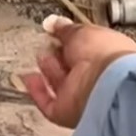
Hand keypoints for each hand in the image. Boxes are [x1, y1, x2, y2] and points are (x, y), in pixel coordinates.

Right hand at [21, 16, 135, 128]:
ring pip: (59, 84)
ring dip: (48, 70)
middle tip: (47, 44)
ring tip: (41, 56)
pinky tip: (29, 77)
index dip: (70, 41)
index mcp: (106, 56)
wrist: (104, 84)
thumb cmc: (102, 53)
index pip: (85, 49)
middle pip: (71, 67)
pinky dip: (37, 91)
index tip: (56, 32)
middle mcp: (95, 77)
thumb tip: (55, 23)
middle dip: (57, 55)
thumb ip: (65, 29)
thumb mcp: (81, 31)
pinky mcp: (66, 112)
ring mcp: (81, 96)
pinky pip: (47, 103)